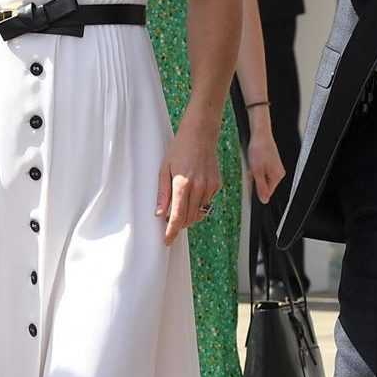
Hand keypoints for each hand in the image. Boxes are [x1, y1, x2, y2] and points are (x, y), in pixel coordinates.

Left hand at [156, 118, 222, 246]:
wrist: (200, 134)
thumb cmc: (179, 149)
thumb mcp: (164, 169)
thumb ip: (162, 193)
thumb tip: (160, 214)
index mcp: (182, 184)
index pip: (178, 216)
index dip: (172, 232)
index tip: (167, 241)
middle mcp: (199, 187)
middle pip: (189, 218)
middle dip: (179, 225)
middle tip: (170, 224)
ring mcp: (210, 187)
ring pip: (199, 212)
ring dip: (189, 216)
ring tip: (179, 209)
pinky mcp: (217, 185)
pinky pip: (206, 202)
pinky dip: (198, 204)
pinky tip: (191, 194)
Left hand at [247, 129, 286, 204]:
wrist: (260, 133)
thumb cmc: (259, 149)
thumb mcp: (257, 171)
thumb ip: (261, 187)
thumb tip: (264, 200)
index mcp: (277, 176)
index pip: (268, 192)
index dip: (257, 190)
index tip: (250, 184)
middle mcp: (278, 172)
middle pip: (264, 184)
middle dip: (255, 179)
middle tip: (251, 170)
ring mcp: (274, 166)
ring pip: (261, 176)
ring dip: (254, 173)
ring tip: (252, 163)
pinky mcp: (269, 161)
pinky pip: (260, 169)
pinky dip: (255, 167)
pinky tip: (252, 160)